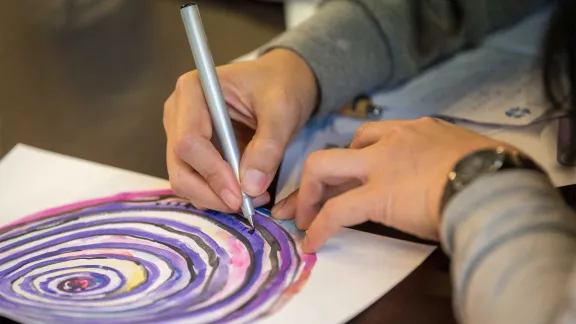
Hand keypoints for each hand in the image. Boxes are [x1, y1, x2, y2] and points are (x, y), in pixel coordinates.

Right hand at [163, 49, 316, 211]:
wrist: (283, 81)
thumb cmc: (281, 85)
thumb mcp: (282, 111)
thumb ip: (268, 146)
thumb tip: (251, 186)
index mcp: (193, 91)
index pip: (189, 141)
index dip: (212, 173)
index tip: (241, 195)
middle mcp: (178, 113)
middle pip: (180, 166)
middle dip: (211, 192)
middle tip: (246, 205)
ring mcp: (182, 133)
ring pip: (185, 179)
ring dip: (215, 197)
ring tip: (253, 198)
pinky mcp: (193, 152)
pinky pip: (197, 181)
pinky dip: (218, 194)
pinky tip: (246, 193)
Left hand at [272, 118, 510, 252]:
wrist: (497, 184)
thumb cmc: (494, 171)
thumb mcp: (466, 153)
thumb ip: (444, 159)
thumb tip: (445, 177)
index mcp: (415, 130)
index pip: (370, 137)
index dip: (353, 159)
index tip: (347, 177)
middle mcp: (391, 141)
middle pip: (338, 148)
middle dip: (318, 176)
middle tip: (309, 199)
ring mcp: (381, 165)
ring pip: (323, 168)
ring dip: (309, 195)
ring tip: (304, 219)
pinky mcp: (377, 196)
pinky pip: (336, 212)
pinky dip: (320, 227)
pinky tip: (314, 242)